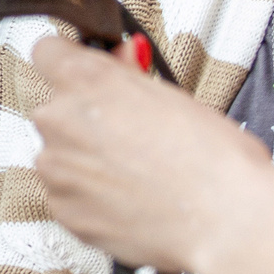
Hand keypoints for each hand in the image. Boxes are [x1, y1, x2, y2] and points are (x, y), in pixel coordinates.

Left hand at [28, 33, 273, 273]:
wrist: (225, 222)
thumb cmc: (214, 160)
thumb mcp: (176, 96)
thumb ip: (130, 74)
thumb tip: (119, 57)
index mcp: (85, 79)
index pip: (48, 51)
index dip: (69, 63)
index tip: (83, 77)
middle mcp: (58, 118)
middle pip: (58, 109)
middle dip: (86, 121)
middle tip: (130, 138)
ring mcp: (54, 164)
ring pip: (60, 154)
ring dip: (86, 162)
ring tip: (136, 177)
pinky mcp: (61, 206)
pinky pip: (66, 194)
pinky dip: (89, 198)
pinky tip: (128, 201)